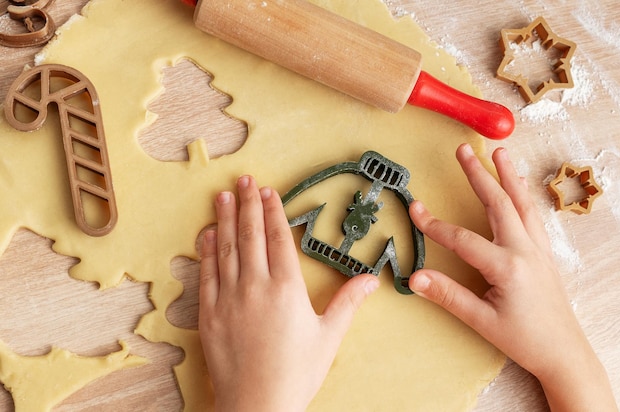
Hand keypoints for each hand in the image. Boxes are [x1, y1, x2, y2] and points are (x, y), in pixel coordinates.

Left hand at [199, 176, 378, 411]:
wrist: (257, 406)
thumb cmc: (296, 373)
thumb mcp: (328, 336)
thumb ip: (348, 302)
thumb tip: (371, 279)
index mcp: (287, 289)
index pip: (279, 239)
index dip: (273, 212)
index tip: (268, 191)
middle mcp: (255, 287)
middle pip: (251, 236)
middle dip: (248, 205)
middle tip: (244, 180)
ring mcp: (229, 299)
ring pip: (226, 249)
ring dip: (225, 219)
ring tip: (223, 196)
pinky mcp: (209, 314)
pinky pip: (207, 274)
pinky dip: (207, 251)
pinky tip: (208, 234)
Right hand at [408, 143, 616, 410]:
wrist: (565, 353)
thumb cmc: (525, 339)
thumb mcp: (482, 320)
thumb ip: (448, 295)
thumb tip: (415, 278)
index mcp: (507, 266)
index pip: (464, 239)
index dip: (435, 225)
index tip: (415, 209)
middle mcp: (525, 250)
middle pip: (499, 204)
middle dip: (480, 175)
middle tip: (464, 151)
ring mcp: (538, 250)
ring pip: (522, 204)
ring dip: (509, 176)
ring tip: (500, 153)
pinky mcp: (545, 254)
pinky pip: (533, 216)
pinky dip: (523, 196)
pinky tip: (519, 188)